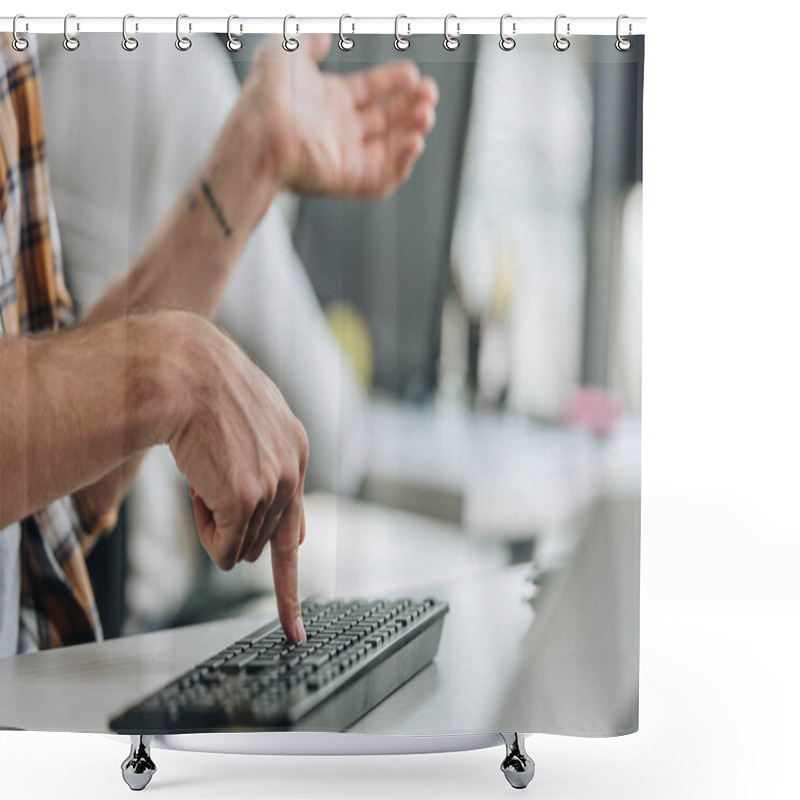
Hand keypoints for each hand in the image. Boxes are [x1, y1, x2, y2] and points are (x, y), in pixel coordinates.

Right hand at [165, 314, 308, 641]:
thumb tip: (283, 534)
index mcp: (296, 451)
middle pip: (262, 542)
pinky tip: (198, 490)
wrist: (182, 371)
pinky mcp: (249, 500)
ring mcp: (275, 487)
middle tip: (207, 483)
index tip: (294, 625)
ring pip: (242, 549)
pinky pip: (225, 554)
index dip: (289, 576)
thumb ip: (265, 468)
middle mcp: (294, 471)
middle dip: (230, 526)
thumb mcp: (248, 426)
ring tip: (202, 476)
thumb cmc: (203, 393)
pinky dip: (205, 536)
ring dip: (215, 525)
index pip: (296, 525)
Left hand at [243, 34, 438, 197]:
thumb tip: (325, 35)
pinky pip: (382, 179)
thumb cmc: (269, 93)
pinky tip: (415, 142)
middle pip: (386, 120)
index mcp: (328, 102)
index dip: (393, 82)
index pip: (370, 92)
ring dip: (413, 132)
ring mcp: (344, 158)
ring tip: (426, 114)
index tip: (413, 73)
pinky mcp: (347, 181)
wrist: (262, 132)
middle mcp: (339, 131)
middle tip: (430, 94)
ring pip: (389, 150)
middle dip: (411, 106)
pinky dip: (402, 164)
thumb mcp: (287, 50)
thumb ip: (309, 40)